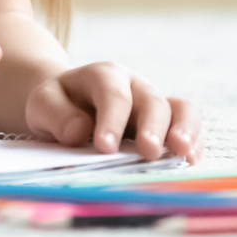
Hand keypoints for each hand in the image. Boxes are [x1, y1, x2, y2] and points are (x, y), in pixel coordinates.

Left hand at [24, 61, 201, 162]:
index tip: (105, 147)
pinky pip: (189, 126)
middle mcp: (134, 86)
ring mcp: (154, 103)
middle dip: (152, 127)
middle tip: (148, 152)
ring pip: (180, 109)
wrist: (67, 104)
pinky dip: (193, 142)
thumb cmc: (57, 105)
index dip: (111, 120)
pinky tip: (190, 160)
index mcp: (103, 76)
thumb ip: (56, 114)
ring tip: (183, 153)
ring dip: (185, 130)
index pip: (112, 94)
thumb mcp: (43, 103)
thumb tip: (79, 132)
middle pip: (151, 100)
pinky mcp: (167, 123)